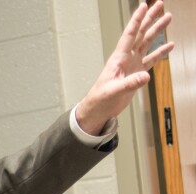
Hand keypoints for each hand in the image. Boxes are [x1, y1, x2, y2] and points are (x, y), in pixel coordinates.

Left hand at [77, 0, 173, 134]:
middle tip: (160, 5)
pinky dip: (160, 52)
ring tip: (167, 18)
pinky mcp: (137, 73)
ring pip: (147, 42)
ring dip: (157, 30)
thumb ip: (129, 83)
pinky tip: (169, 45)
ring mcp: (132, 64)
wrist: (98, 109)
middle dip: (150, 18)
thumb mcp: (114, 91)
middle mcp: (126, 58)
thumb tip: (144, 76)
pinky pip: (151, 59)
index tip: (144, 6)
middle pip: (140, 33)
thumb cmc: (100, 99)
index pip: (129, 34)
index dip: (137, 20)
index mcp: (118, 58)